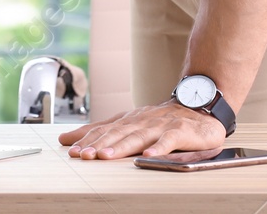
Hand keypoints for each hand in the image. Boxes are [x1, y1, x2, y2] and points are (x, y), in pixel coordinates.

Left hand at [57, 100, 226, 159]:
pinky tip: (148, 157)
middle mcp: (142, 121)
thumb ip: (101, 131)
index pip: (105, 129)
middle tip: (83, 155)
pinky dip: (158, 148)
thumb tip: (67, 139)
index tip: (71, 150)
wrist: (199, 109)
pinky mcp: (180, 132)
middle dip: (99, 144)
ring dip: (122, 147)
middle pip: (118, 133)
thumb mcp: (130, 124)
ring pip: (139, 136)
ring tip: (106, 156)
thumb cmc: (162, 121)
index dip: (88, 139)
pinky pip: (168, 141)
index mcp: (129, 120)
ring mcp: (160, 125)